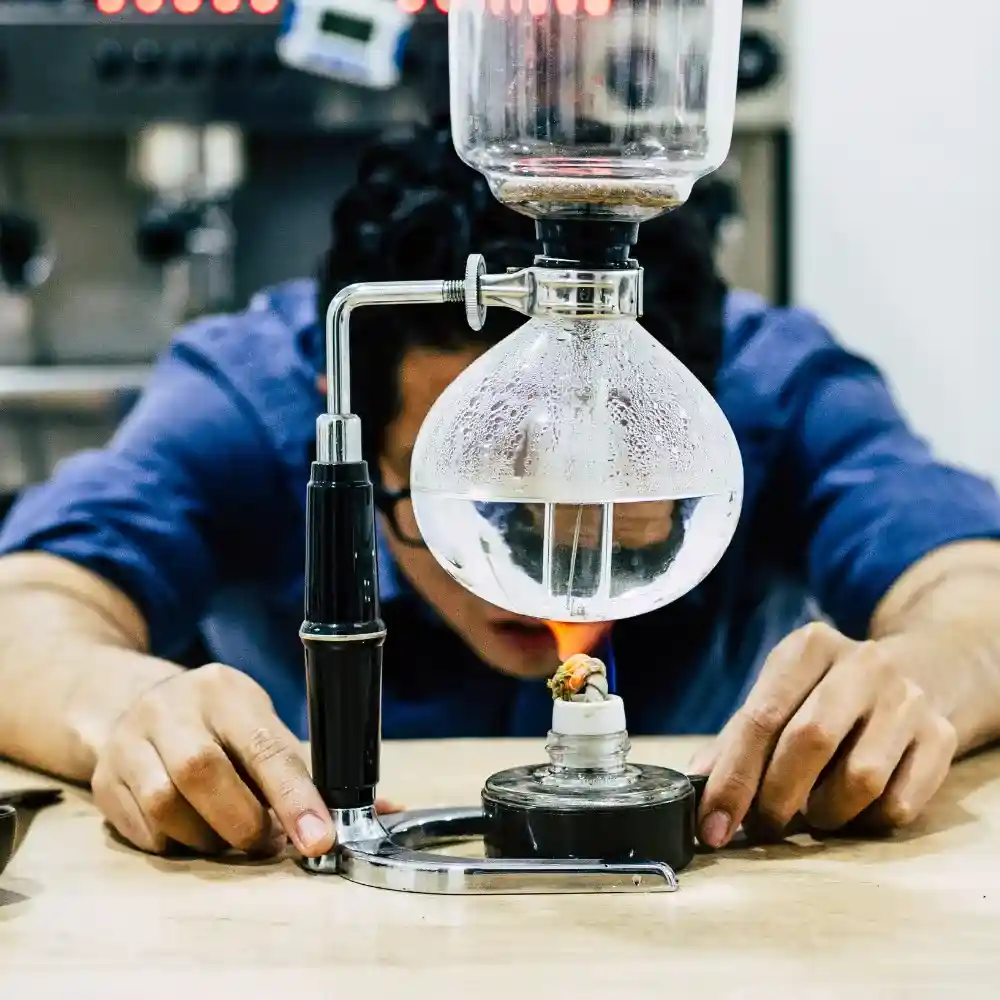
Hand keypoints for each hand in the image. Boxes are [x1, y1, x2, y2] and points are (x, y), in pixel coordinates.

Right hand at [92, 663, 400, 857]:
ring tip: (228, 834)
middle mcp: (173, 708)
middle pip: (206, 775)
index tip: (321, 839)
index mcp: (226, 692)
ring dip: (209, 839)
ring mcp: (131, 741)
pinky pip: (144, 831)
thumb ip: (313, 769)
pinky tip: (192, 831)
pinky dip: (176, 845)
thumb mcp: (263, 726)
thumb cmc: (217, 723)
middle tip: (266, 840)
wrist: (132, 704)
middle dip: (245, 824)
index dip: (296, 797)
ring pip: (170, 808)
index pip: (265, 746)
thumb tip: (388, 810)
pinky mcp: (105, 779)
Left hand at [691, 622, 957, 847]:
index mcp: (809, 647)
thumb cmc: (829, 692)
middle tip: (762, 825)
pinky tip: (856, 808)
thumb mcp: (782, 694)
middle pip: (809, 742)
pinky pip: (899, 804)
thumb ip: (738, 738)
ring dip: (826, 813)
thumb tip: (698, 783)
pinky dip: (867, 821)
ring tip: (815, 812)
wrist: (922, 670)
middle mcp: (863, 664)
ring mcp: (908, 699)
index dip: (733, 778)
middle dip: (776, 798)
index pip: (762, 716)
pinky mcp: (942, 736)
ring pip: (859, 779)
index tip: (712, 824)